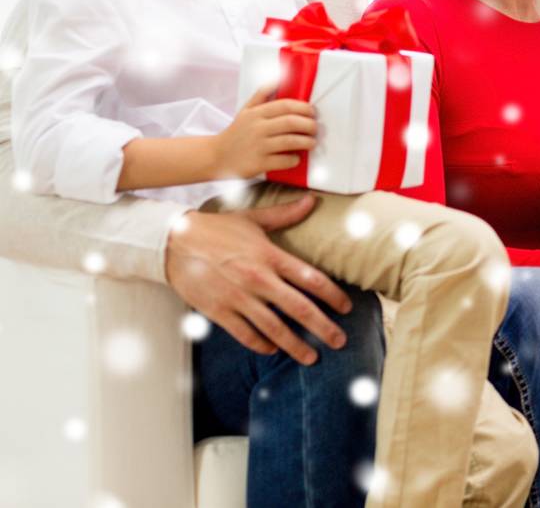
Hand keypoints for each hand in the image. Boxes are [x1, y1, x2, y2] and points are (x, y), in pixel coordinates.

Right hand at [164, 194, 353, 364]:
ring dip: (295, 345)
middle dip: (323, 327)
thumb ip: (285, 214)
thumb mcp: (253, 218)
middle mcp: (258, 279)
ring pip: (274, 328)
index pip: (311, 279)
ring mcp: (238, 297)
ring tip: (312, 358)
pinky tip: (273, 350)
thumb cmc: (216, 229)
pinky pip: (245, 334)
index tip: (347, 308)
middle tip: (340, 341)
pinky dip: (261, 345)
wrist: (173, 242)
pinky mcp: (218, 311)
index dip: (333, 295)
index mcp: (270, 256)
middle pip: (298, 308)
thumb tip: (312, 200)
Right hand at [211, 86, 317, 179]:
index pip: (286, 106)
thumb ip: (262, 94)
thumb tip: (278, 78)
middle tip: (315, 128)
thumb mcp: (246, 110)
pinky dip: (294, 159)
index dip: (304, 108)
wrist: (216, 156)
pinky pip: (283, 161)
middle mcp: (257, 128)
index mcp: (256, 113)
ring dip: (307, 142)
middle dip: (309, 125)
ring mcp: (258, 146)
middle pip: (291, 122)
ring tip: (311, 142)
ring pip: (290, 141)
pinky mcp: (258, 163)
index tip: (312, 112)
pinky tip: (296, 157)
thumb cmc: (237, 132)